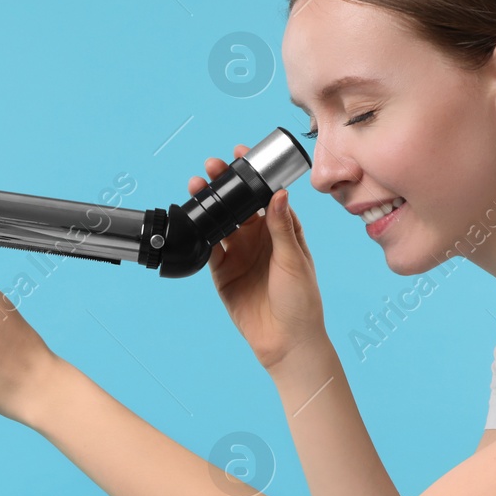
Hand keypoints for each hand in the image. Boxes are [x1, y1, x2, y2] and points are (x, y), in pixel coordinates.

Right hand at [190, 145, 326, 371]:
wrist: (286, 341)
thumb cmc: (302, 302)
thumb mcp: (294, 260)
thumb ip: (282, 228)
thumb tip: (279, 194)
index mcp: (282, 231)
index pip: (265, 195)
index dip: (253, 175)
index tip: (241, 154)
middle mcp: (259, 239)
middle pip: (238, 205)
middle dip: (224, 184)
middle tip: (211, 166)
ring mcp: (239, 255)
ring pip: (220, 222)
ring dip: (209, 205)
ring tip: (195, 186)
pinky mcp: (223, 273)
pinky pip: (208, 249)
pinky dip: (200, 235)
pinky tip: (193, 220)